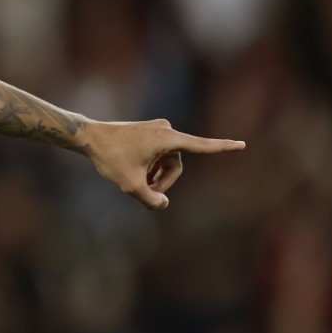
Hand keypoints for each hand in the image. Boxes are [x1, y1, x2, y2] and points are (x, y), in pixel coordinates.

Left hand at [79, 119, 245, 208]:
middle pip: (176, 165)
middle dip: (163, 181)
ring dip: (156, 175)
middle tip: (145, 192)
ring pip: (167, 161)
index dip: (223, 147)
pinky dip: (150, 166)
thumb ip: (150, 200)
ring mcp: (159, 129)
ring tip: (136, 181)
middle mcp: (167, 130)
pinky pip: (159, 154)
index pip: (202, 146)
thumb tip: (163, 203)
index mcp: (167, 139)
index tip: (242, 145)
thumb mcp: (129, 185)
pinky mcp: (151, 131)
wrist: (89, 137)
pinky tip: (134, 170)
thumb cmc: (109, 158)